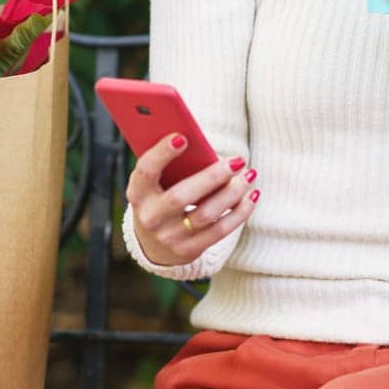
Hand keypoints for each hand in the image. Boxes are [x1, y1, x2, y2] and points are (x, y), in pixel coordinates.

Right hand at [126, 134, 257, 266]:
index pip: (146, 171)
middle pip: (181, 196)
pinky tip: (251, 196)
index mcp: (137, 193)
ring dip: (231, 194)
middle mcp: (150, 218)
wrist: (152, 244)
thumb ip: (172, 165)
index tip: (182, 137)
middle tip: (238, 160)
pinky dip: (239, 212)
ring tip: (249, 175)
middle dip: (212, 177)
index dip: (161, 154)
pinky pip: (219, 231)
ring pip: (205, 214)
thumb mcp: (156, 183)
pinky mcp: (188, 250)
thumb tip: (205, 148)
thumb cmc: (160, 197)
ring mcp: (168, 237)